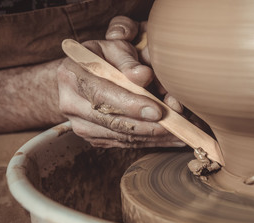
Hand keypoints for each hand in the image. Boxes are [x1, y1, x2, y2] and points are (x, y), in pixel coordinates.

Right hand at [57, 16, 184, 147]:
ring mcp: (81, 125)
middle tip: (178, 126)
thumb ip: (127, 60)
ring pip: (122, 137)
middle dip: (149, 126)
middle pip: (113, 122)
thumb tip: (143, 76)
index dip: (130, 105)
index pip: (102, 94)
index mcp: (73, 75)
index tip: (158, 111)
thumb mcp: (113, 47)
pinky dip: (149, 141)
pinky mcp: (94, 138)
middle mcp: (72, 104)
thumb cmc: (102, 58)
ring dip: (154, 137)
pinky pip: (124, 144)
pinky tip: (169, 138)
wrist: (79, 77)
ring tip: (181, 134)